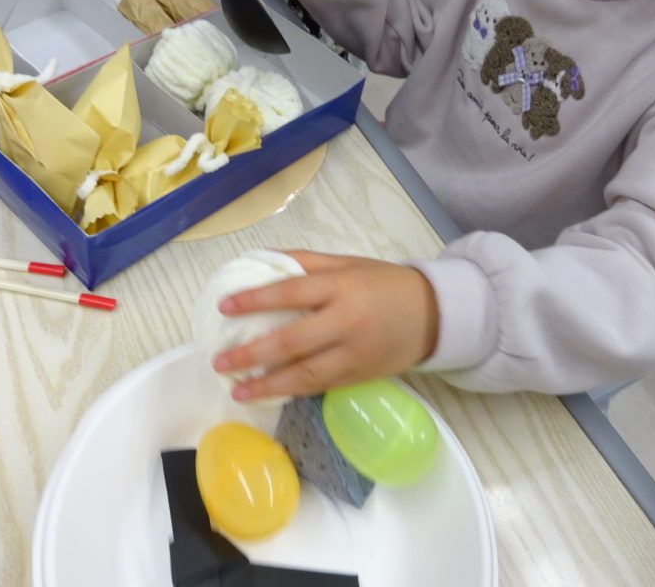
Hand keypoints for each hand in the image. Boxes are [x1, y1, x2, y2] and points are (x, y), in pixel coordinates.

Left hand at [211, 251, 439, 400]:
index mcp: (342, 287)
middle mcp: (346, 322)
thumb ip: (305, 262)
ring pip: (305, 373)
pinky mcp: (360, 377)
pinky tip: (270, 394)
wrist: (434, 315)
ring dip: (268, 384)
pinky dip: (293, 391)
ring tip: (237, 391)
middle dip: (252, 354)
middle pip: (292, 341)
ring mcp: (354, 354)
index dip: (256, 300)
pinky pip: (321, 386)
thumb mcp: (349, 263)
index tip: (224, 307)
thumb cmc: (385, 283)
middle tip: (220, 362)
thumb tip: (263, 261)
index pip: (291, 292)